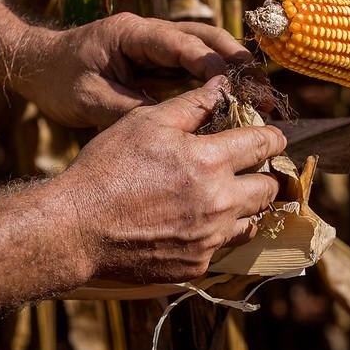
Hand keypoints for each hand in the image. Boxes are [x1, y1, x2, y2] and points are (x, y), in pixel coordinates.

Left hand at [21, 13, 250, 127]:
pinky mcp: (157, 60)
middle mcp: (150, 32)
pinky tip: (236, 104)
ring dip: (234, 72)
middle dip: (238, 63)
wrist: (37, 66)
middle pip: (206, 38)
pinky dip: (217, 83)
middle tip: (265, 91)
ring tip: (261, 98)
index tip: (237, 91)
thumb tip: (178, 128)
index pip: (183, 43)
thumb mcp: (90, 100)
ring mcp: (156, 44)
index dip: (213, 66)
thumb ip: (132, 110)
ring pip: (206, 50)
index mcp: (133, 32)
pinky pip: (194, 67)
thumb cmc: (59, 80)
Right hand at [52, 76, 286, 282]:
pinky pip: (225, 245)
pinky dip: (220, 232)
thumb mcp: (147, 122)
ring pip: (253, 220)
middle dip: (265, 174)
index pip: (265, 145)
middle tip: (249, 168)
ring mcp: (210, 238)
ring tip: (225, 194)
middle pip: (269, 188)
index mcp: (210, 161)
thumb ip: (192, 104)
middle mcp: (219, 202)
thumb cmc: (108, 167)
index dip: (273, 137)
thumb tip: (224, 85)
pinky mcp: (197, 264)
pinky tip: (197, 221)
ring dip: (246, 205)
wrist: (76, 228)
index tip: (272, 137)